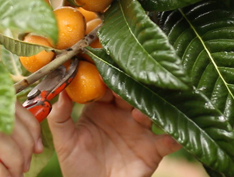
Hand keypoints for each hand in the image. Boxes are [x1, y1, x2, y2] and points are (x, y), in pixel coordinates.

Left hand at [48, 88, 181, 176]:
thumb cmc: (78, 168)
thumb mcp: (64, 142)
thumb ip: (60, 118)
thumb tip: (61, 92)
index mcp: (102, 108)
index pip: (106, 86)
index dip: (107, 76)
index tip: (106, 67)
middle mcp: (123, 114)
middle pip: (131, 94)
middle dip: (131, 87)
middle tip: (129, 83)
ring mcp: (140, 130)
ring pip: (150, 112)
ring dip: (149, 109)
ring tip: (140, 114)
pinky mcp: (153, 150)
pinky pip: (167, 142)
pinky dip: (172, 138)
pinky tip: (171, 137)